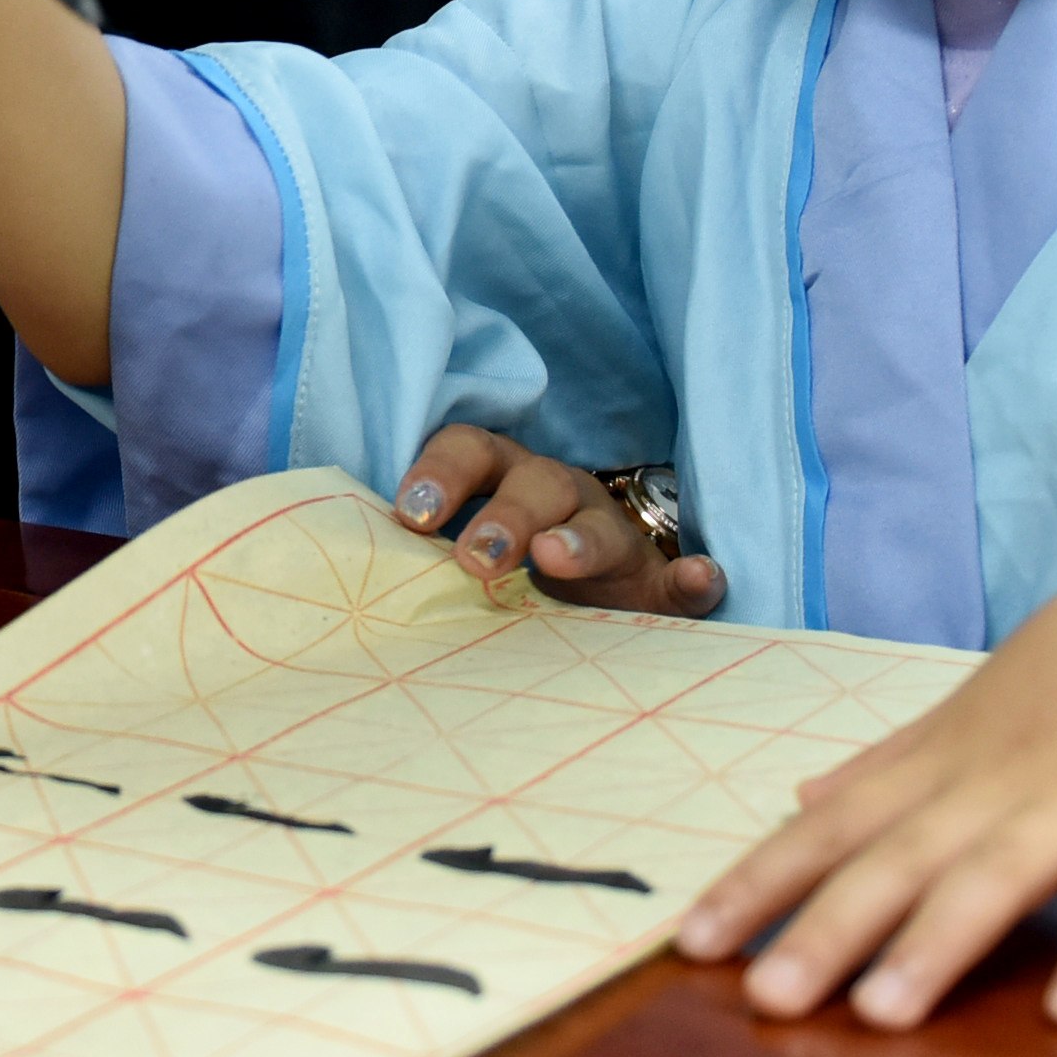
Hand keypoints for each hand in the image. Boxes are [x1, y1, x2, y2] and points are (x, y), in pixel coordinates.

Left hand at [392, 426, 718, 614]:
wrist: (594, 604)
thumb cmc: (506, 573)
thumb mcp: (465, 557)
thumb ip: (419, 560)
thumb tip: (356, 578)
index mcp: (504, 481)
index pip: (469, 452)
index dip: (440, 476)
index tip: (410, 519)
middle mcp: (560, 496)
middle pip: (536, 483)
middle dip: (504, 515)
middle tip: (474, 560)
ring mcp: (617, 539)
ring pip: (603, 525)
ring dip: (579, 540)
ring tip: (555, 560)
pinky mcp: (658, 586)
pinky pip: (684, 580)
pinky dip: (694, 580)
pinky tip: (700, 579)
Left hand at [672, 521, 1056, 1030]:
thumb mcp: (976, 708)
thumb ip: (889, 764)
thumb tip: (797, 799)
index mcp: (946, 764)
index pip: (832, 828)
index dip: (760, 883)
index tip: (688, 943)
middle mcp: (998, 784)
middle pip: (899, 860)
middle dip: (827, 929)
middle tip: (764, 1001)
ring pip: (998, 876)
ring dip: (938, 945)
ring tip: (880, 1016)